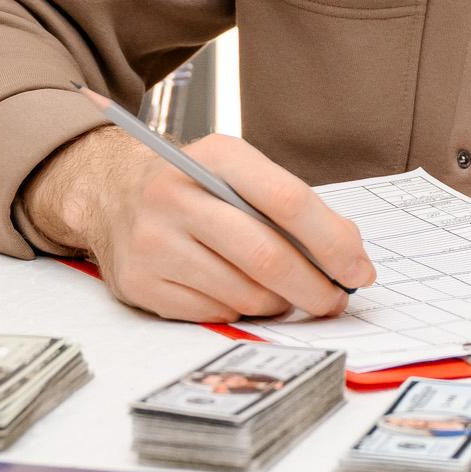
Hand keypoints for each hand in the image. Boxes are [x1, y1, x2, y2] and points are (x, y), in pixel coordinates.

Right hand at [22, 125, 373, 322]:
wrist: (111, 193)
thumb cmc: (196, 187)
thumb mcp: (241, 174)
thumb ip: (293, 208)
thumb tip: (348, 258)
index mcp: (216, 157)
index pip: (288, 201)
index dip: (333, 242)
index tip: (359, 271)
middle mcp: (176, 196)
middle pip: (266, 257)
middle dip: (314, 288)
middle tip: (334, 300)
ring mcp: (152, 242)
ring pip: (244, 294)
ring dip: (278, 303)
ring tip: (284, 293)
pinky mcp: (139, 282)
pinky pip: (214, 314)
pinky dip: (240, 312)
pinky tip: (239, 295)